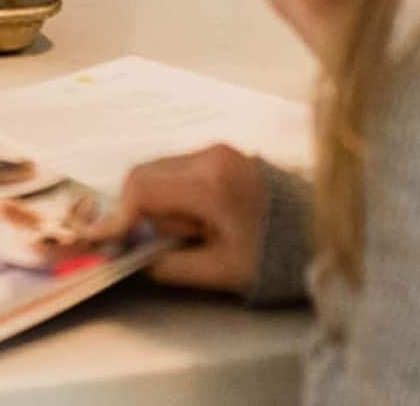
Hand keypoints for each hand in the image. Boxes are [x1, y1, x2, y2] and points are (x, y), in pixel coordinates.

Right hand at [83, 144, 270, 294]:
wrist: (318, 233)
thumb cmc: (272, 256)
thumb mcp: (220, 271)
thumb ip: (170, 265)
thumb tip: (136, 257)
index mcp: (210, 184)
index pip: (143, 189)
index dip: (117, 214)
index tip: (100, 236)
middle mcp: (210, 155)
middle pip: (145, 174)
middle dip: (140, 209)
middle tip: (161, 241)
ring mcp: (216, 149)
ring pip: (159, 170)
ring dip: (159, 201)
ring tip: (195, 231)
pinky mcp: (221, 152)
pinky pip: (178, 169)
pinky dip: (174, 193)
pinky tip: (201, 217)